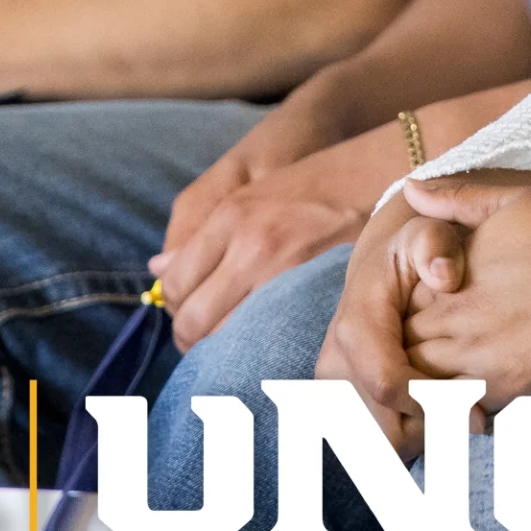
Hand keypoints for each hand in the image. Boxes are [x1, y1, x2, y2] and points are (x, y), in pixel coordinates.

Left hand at [152, 125, 410, 349]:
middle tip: (203, 343)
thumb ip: (199, 231)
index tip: (186, 315)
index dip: (175, 308)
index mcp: (228, 218)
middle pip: (192, 319)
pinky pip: (267, 340)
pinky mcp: (311, 295)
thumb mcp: (247, 193)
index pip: (175, 284)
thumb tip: (159, 270)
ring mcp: (282, 274)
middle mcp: (250, 246)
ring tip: (231, 349)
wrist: (371, 179)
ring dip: (221, 351)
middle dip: (190, 339)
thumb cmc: (307, 186)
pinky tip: (262, 348)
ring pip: (225, 338)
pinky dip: (257, 351)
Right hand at [315, 188, 470, 458]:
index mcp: (353, 325)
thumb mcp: (428, 235)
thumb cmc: (415, 255)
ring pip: (381, 446)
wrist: (385, 270)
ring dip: (424, 439)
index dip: (433, 404)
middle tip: (476, 418)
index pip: (386, 383)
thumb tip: (446, 277)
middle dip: (432, 428)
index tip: (478, 412)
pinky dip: (413, 439)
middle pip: (384, 428)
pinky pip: (379, 447)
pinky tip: (440, 416)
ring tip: (459, 413)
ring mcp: (332, 391)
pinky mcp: (340, 410)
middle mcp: (333, 363)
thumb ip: (437, 246)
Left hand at [397, 178, 530, 407]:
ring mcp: (486, 358)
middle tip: (420, 371)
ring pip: (429, 392)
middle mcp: (459, 321)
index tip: (419, 327)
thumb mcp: (508, 200)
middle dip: (407, 364)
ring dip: (431, 394)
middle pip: (405, 358)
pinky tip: (475, 409)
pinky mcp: (518, 388)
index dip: (401, 324)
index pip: (396, 316)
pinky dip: (464, 414)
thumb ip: (454, 199)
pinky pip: (469, 414)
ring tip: (443, 394)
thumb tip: (409, 188)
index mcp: (449, 279)